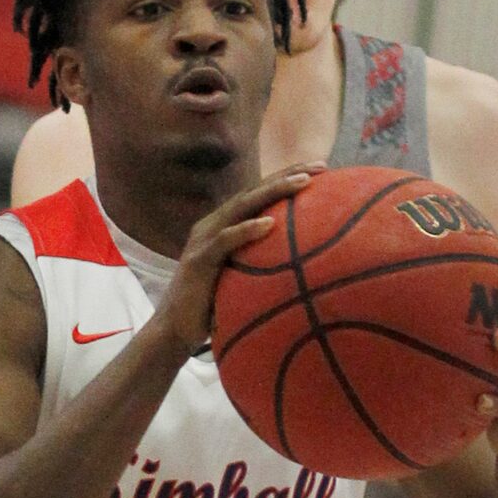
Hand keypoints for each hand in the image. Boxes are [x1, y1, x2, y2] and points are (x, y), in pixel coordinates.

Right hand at [146, 166, 318, 363]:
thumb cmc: (214, 307)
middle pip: (253, 192)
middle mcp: (213, 225)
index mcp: (224, 226)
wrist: (175, 331)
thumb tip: (307, 266)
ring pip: (241, 207)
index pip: (259, 194)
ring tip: (302, 182)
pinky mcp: (198, 260)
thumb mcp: (243, 278)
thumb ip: (263, 263)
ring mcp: (203, 240)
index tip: (322, 169)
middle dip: (287, 175)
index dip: (287, 177)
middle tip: (320, 166)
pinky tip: (270, 223)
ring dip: (273, 191)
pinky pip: (225, 241)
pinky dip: (247, 230)